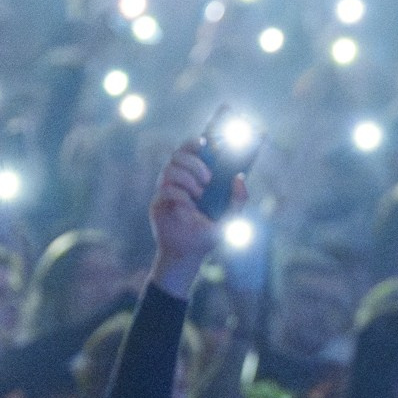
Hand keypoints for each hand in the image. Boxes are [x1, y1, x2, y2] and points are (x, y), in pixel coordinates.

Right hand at [150, 143, 233, 289]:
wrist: (189, 255)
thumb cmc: (207, 235)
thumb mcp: (230, 219)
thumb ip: (239, 200)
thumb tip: (240, 176)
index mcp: (192, 179)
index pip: (188, 152)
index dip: (193, 143)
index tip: (205, 141)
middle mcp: (177, 181)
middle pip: (176, 156)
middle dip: (193, 162)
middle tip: (208, 178)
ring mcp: (166, 191)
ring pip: (169, 170)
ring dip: (187, 178)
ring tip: (200, 194)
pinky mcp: (158, 204)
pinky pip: (165, 189)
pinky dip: (179, 194)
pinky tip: (189, 205)